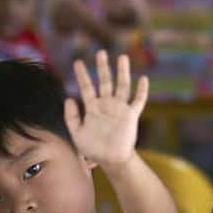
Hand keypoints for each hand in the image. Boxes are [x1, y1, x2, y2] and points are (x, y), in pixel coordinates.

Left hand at [65, 51, 147, 169]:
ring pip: (122, 86)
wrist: (111, 160)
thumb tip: (69, 98)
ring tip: (122, 57)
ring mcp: (120, 109)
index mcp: (92, 108)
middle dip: (102, 67)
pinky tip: (143, 79)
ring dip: (122, 72)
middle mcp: (107, 105)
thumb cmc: (93, 149)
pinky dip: (141, 91)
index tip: (77, 62)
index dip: (82, 75)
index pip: (86, 87)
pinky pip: (138, 101)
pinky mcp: (131, 116)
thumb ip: (71, 117)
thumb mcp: (77, 133)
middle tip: (100, 53)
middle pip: (105, 81)